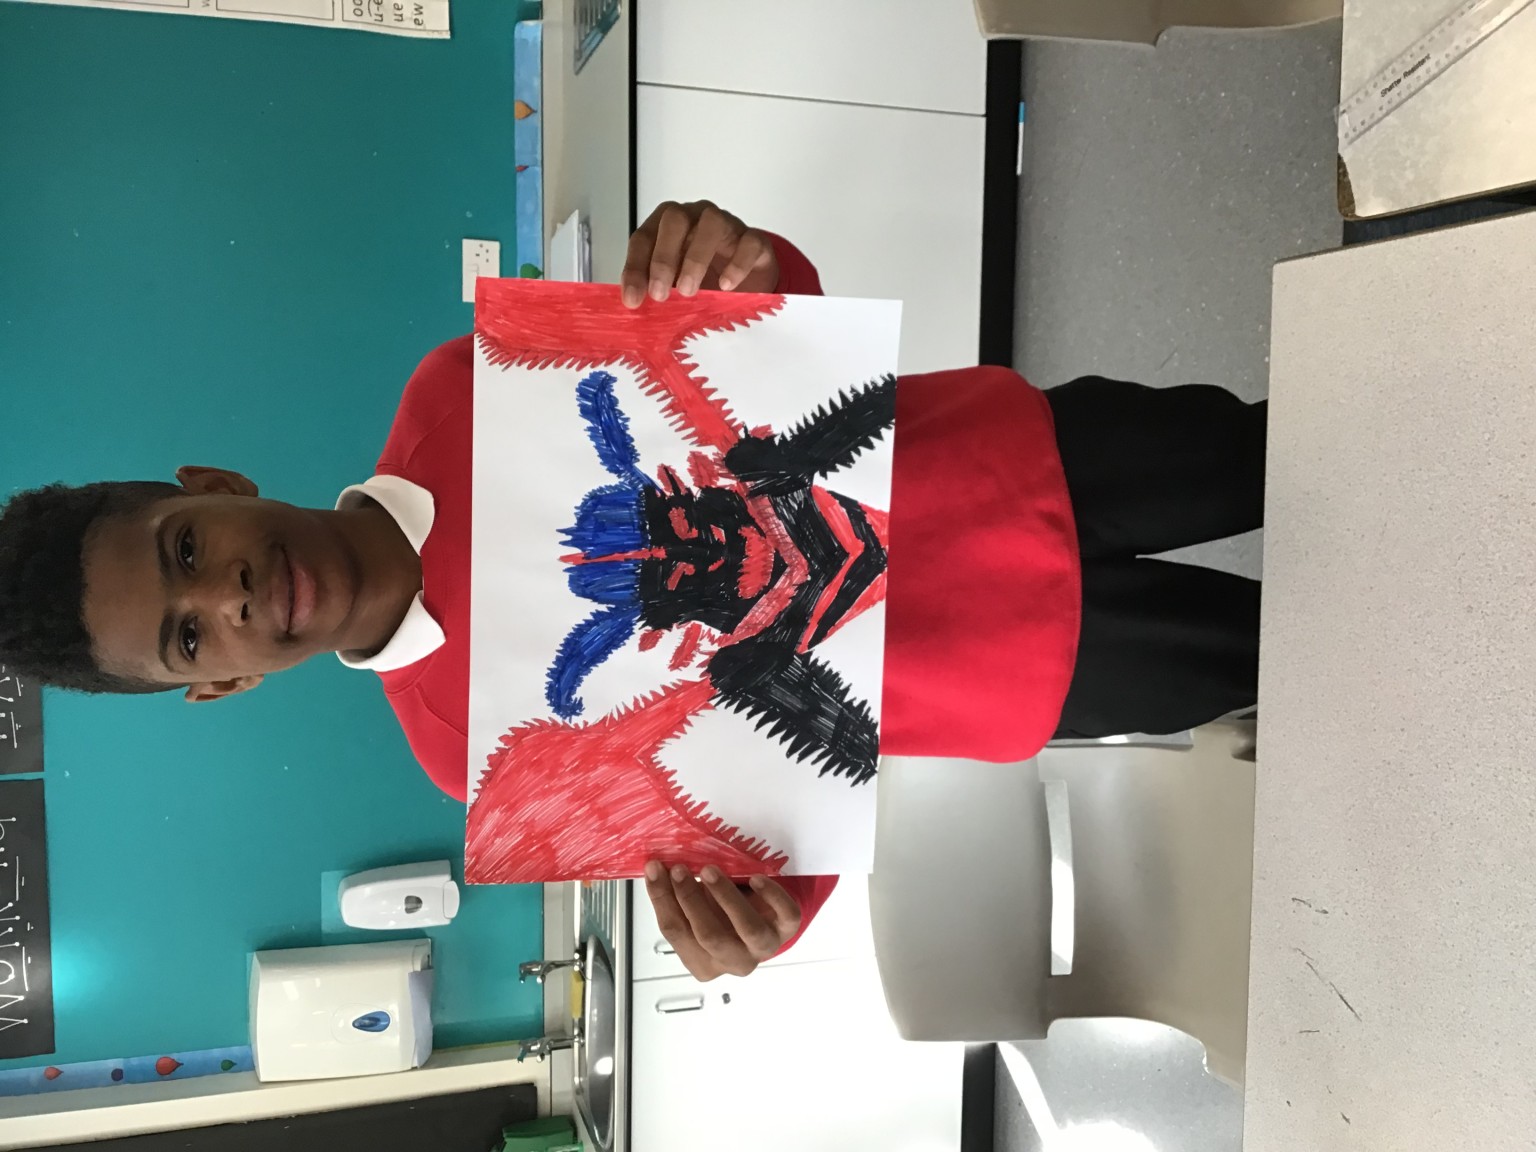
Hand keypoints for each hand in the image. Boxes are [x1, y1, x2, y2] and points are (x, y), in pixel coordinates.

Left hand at [622, 201, 779, 307]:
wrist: (749, 285)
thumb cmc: (706, 282)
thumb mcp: (676, 289)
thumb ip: (657, 291)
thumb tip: (636, 310)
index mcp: (667, 227)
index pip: (644, 238)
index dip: (635, 268)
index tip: (633, 299)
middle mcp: (695, 218)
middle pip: (674, 220)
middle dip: (663, 258)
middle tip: (660, 294)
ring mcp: (727, 225)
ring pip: (710, 224)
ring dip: (696, 258)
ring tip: (689, 292)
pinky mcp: (755, 240)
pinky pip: (748, 242)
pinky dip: (736, 264)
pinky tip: (726, 286)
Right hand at [644, 861, 801, 980]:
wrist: (763, 913)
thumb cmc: (724, 909)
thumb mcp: (698, 905)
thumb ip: (679, 895)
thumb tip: (654, 867)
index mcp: (703, 961)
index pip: (676, 933)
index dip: (662, 900)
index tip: (655, 869)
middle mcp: (734, 960)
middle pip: (710, 936)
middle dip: (691, 900)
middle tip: (680, 870)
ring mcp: (764, 947)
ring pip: (748, 930)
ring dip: (726, 898)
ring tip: (711, 871)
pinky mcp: (788, 929)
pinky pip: (787, 916)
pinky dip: (772, 895)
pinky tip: (756, 878)